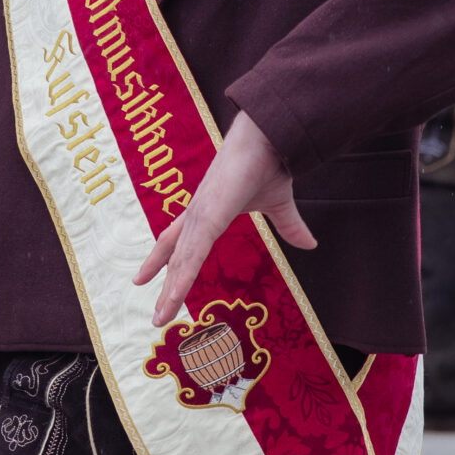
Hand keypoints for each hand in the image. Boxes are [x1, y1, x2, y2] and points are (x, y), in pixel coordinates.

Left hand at [133, 112, 310, 325]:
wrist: (269, 136)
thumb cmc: (269, 161)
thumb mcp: (278, 204)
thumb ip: (288, 226)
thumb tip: (310, 244)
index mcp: (209, 209)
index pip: (178, 239)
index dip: (161, 259)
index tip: (144, 277)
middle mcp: (198, 213)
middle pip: (175, 255)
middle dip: (164, 283)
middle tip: (156, 314)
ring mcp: (201, 215)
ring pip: (181, 261)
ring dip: (171, 291)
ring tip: (161, 318)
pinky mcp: (208, 216)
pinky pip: (192, 254)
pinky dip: (181, 278)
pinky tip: (173, 297)